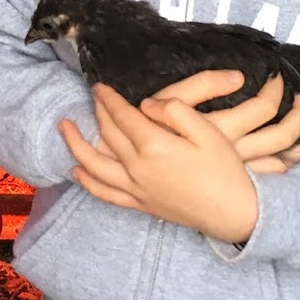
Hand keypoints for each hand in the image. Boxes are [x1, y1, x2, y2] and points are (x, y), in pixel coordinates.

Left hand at [58, 77, 299, 241]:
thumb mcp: (208, 132)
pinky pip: (105, 194)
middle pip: (108, 135)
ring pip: (96, 165)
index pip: (123, 116)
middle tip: (92, 96)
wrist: (235, 214)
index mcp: (155, 146)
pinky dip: (88, 182)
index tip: (99, 86)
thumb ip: (175, 111)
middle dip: (98, 112)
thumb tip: (146, 104)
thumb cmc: (225, 170)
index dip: (109, 99)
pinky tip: (78, 171)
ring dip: (76, 145)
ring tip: (64, 128)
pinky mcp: (141, 205)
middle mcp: (138, 169)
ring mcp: (137, 190)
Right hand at [151, 68, 299, 173]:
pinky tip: (291, 151)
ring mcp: (235, 170)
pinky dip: (284, 162)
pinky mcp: (230, 180)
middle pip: (283, 135)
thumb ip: (203, 85)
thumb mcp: (171, 100)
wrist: (133, 171)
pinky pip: (269, 175)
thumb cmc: (149, 132)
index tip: (278, 73)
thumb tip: (239, 77)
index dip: (277, 88)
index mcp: (222, 129)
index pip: (264, 107)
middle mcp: (234, 152)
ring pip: (280, 161)